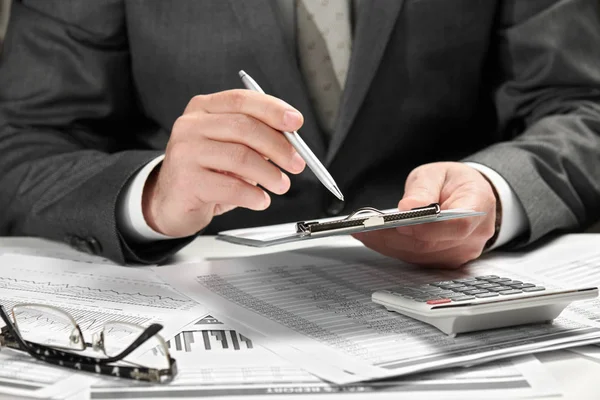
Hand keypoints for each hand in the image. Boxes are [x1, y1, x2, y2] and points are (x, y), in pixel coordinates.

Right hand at [142, 90, 305, 236]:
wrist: (171, 202)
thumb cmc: (206, 172)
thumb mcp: (230, 147)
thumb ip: (256, 139)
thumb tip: (291, 142)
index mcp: (204, 109)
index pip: (242, 100)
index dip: (272, 109)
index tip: (295, 123)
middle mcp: (191, 125)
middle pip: (244, 127)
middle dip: (278, 146)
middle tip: (297, 163)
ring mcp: (185, 152)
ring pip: (240, 157)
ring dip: (269, 173)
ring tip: (281, 185)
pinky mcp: (186, 180)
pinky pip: (230, 187)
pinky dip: (253, 195)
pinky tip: (260, 200)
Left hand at [353, 162, 497, 267]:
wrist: (467, 196)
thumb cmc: (453, 183)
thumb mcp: (437, 174)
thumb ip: (423, 189)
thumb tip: (409, 207)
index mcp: (478, 206)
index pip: (458, 225)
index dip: (429, 228)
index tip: (402, 222)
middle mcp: (473, 236)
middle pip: (432, 243)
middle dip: (395, 235)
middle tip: (367, 225)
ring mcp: (459, 253)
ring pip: (420, 254)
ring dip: (388, 243)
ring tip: (362, 230)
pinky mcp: (443, 261)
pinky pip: (415, 258)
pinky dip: (391, 248)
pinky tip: (373, 237)